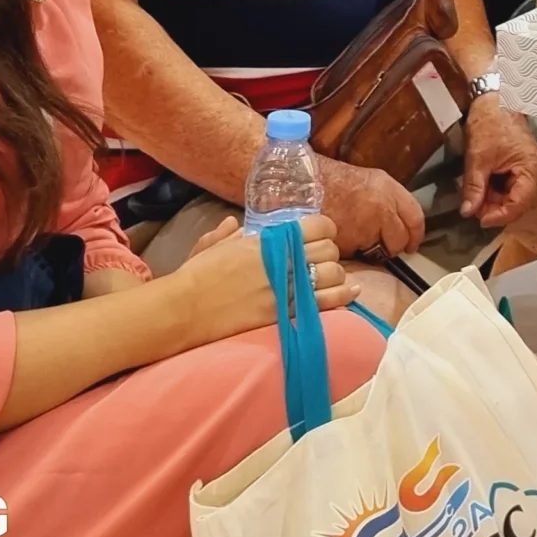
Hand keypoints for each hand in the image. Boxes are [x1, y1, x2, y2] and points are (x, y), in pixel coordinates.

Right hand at [171, 211, 352, 342]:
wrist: (184, 309)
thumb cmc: (195, 275)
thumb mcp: (211, 245)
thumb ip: (228, 232)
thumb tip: (235, 223)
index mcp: (268, 239)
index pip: (316, 225)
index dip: (324, 229)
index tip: (320, 236)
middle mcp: (283, 259)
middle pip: (329, 250)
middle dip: (329, 253)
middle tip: (320, 260)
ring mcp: (286, 287)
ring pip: (332, 273)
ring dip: (335, 275)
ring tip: (329, 279)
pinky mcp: (285, 313)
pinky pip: (325, 301)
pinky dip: (343, 295)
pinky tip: (352, 291)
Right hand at [318, 157, 425, 258]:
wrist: (299, 184)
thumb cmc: (327, 180)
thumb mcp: (363, 179)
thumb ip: (383, 198)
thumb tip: (394, 218)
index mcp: (387, 187)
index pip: (415, 216)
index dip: (416, 234)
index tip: (412, 244)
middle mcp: (382, 206)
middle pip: (400, 238)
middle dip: (393, 246)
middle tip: (382, 247)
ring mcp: (366, 227)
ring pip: (379, 250)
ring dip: (370, 250)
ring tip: (354, 239)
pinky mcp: (349, 243)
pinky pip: (356, 255)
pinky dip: (350, 253)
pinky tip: (340, 240)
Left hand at [459, 92, 536, 228]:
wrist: (493, 98)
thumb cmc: (490, 123)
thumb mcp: (478, 158)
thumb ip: (474, 187)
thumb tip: (468, 212)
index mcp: (530, 169)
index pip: (519, 204)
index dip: (499, 215)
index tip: (479, 219)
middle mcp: (533, 171)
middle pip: (517, 202)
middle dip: (494, 207)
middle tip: (472, 208)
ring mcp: (527, 167)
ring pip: (512, 194)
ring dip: (493, 199)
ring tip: (474, 196)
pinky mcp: (518, 164)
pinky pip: (509, 184)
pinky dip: (494, 188)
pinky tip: (480, 186)